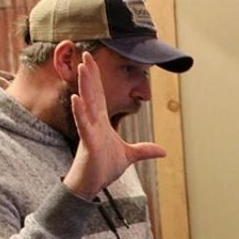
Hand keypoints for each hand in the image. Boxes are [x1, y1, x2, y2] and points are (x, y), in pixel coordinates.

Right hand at [63, 50, 165, 197]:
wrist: (92, 184)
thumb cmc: (103, 168)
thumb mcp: (128, 156)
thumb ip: (144, 150)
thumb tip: (162, 151)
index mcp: (101, 122)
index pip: (99, 95)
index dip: (97, 77)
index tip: (92, 60)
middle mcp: (93, 122)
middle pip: (92, 93)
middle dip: (89, 74)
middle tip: (85, 53)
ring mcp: (89, 130)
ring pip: (86, 104)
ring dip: (84, 86)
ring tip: (81, 68)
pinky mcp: (87, 142)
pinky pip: (83, 124)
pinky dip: (80, 111)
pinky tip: (76, 98)